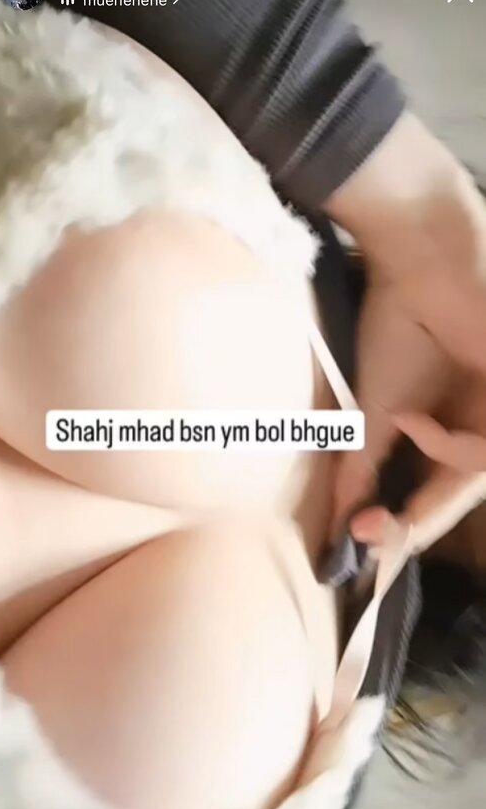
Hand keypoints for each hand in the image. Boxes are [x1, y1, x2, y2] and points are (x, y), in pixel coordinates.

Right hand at [325, 112, 485, 553]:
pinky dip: (447, 445)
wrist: (420, 263)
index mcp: (448, 424)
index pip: (433, 488)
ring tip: (397, 437)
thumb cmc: (397, 325)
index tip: (356, 545)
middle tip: (369, 540)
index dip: (399, 523)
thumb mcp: (373, 409)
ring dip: (430, 480)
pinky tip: (413, 419)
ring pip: (473, 477)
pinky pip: (483, 451)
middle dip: (413, 524)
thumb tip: (337, 527)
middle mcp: (476, 422)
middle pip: (456, 493)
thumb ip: (361, 469)